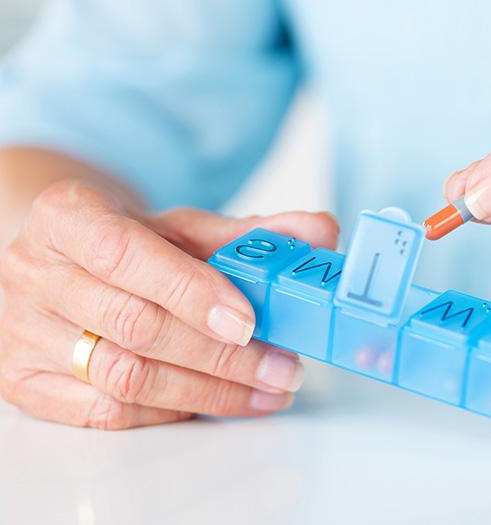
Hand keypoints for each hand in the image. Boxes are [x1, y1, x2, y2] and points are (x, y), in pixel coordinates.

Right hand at [0, 180, 338, 427]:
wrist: (67, 260)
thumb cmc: (130, 244)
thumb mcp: (184, 227)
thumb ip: (252, 233)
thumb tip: (322, 232)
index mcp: (67, 216)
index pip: (124, 254)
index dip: (190, 291)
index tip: (249, 321)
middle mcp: (33, 272)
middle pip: (133, 325)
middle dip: (220, 355)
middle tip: (281, 367)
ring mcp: (22, 332)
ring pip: (122, 376)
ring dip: (208, 391)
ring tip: (266, 389)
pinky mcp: (24, 382)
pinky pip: (106, 412)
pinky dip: (170, 411)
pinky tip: (216, 401)